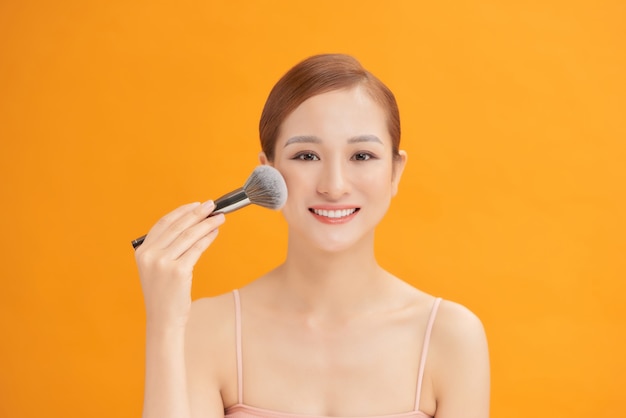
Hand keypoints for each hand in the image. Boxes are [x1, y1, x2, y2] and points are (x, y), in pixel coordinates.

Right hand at [134, 201, 224, 328]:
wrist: (163, 320)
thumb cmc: (163, 295)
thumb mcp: (156, 268)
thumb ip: (166, 248)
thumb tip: (192, 225)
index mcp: (142, 251)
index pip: (163, 223)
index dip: (181, 211)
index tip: (196, 205)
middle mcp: (150, 255)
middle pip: (178, 226)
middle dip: (197, 213)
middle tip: (212, 205)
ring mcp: (163, 263)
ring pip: (189, 235)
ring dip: (206, 224)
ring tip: (219, 218)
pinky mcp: (178, 271)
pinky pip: (197, 248)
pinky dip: (207, 238)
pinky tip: (215, 233)